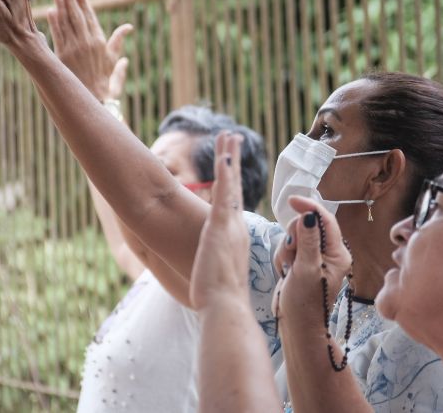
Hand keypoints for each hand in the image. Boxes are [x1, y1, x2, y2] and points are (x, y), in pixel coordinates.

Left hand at [47, 0, 132, 100]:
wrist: (94, 100)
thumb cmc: (106, 82)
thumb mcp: (114, 60)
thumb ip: (119, 41)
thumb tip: (128, 27)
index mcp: (100, 42)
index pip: (91, 17)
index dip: (84, 2)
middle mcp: (86, 43)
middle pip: (77, 16)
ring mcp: (73, 48)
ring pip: (65, 22)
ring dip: (61, 6)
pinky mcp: (62, 55)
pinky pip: (57, 34)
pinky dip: (53, 22)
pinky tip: (50, 11)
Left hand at [190, 133, 249, 309]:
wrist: (226, 308)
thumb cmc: (219, 300)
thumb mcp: (215, 277)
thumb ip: (212, 268)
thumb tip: (206, 274)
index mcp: (235, 238)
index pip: (234, 203)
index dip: (234, 182)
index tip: (232, 166)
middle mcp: (237, 227)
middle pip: (236, 186)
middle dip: (234, 161)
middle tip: (234, 137)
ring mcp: (230, 224)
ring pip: (231, 182)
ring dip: (230, 157)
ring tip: (229, 134)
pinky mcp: (220, 225)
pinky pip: (225, 191)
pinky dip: (225, 170)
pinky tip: (224, 153)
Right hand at [272, 197, 351, 329]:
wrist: (297, 327)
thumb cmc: (305, 303)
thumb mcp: (306, 269)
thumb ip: (308, 241)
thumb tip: (308, 216)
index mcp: (338, 254)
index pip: (326, 220)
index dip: (309, 208)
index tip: (292, 201)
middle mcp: (329, 253)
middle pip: (308, 225)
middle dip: (295, 236)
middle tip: (292, 255)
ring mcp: (315, 258)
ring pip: (295, 236)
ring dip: (287, 249)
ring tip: (289, 269)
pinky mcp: (301, 264)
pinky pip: (288, 248)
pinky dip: (283, 257)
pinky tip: (285, 272)